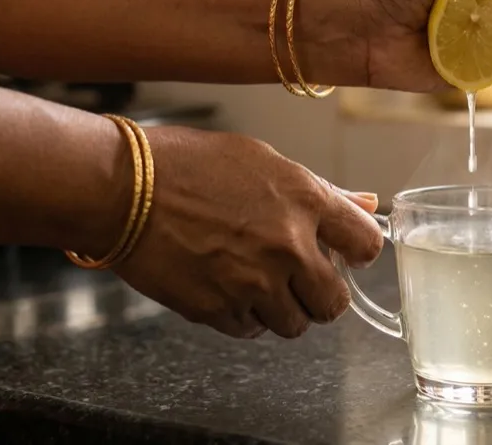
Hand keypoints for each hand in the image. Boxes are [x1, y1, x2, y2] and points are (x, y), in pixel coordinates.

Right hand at [110, 125, 381, 338]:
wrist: (123, 188)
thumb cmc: (189, 165)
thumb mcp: (264, 162)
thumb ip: (320, 191)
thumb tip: (365, 203)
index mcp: (306, 201)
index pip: (368, 245)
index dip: (358, 252)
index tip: (343, 253)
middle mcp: (289, 246)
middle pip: (335, 302)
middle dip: (320, 294)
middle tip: (298, 279)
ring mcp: (254, 282)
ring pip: (294, 325)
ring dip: (280, 308)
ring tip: (255, 281)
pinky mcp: (217, 309)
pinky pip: (250, 330)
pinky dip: (243, 316)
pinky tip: (226, 289)